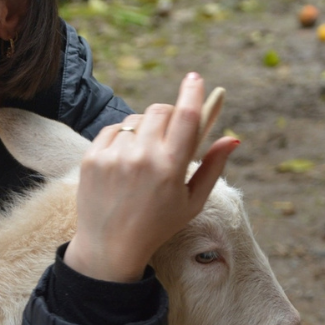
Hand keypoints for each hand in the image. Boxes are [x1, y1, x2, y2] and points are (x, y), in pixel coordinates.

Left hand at [65, 72, 239, 281]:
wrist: (109, 247)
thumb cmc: (157, 225)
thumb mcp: (192, 202)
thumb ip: (213, 167)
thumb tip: (232, 138)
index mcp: (170, 167)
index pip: (187, 116)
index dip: (192, 92)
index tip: (194, 78)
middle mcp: (142, 157)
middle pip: (160, 110)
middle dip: (169, 115)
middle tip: (170, 133)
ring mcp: (114, 156)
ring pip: (135, 120)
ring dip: (144, 130)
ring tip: (144, 158)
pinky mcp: (92, 157)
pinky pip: (113, 129)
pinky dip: (122, 138)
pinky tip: (125, 161)